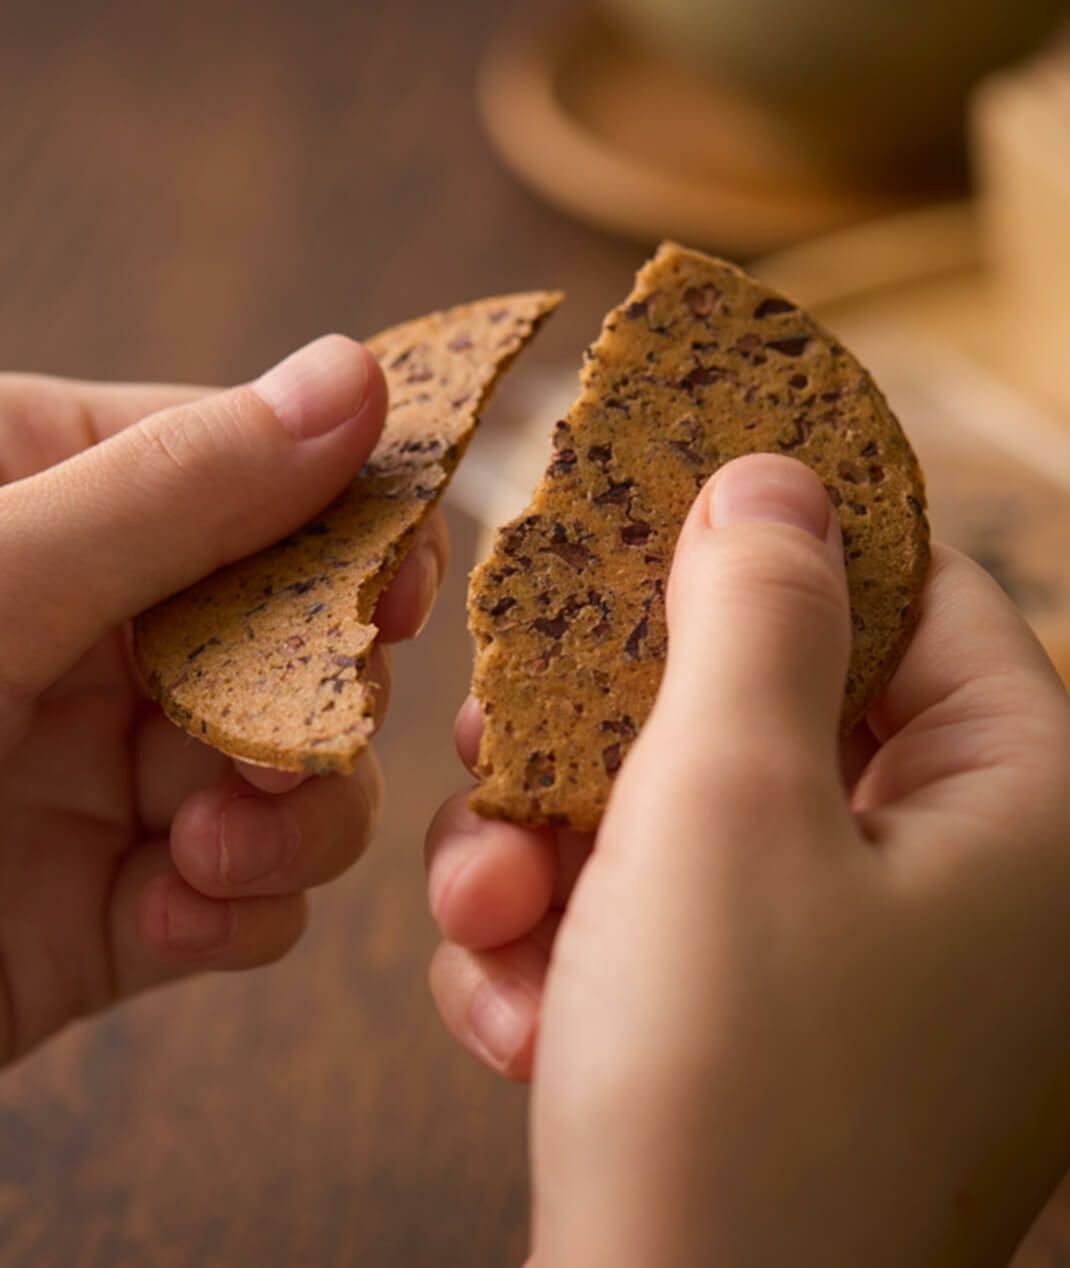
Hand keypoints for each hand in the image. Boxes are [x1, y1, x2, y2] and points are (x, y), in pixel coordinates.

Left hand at [0, 336, 446, 1065]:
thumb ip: (173, 492)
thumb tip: (357, 381)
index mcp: (43, 501)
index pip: (247, 470)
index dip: (343, 521)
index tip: (398, 585)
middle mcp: (89, 629)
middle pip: (295, 633)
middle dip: (316, 696)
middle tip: (302, 738)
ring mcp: (107, 771)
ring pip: (295, 769)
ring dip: (292, 816)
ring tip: (215, 851)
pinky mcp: (117, 906)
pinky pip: (248, 893)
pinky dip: (243, 909)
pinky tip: (175, 918)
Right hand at [426, 454, 1069, 1266]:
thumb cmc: (730, 1090)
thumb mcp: (726, 800)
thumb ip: (754, 614)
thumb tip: (773, 479)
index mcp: (1018, 813)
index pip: (918, 596)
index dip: (784, 541)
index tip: (657, 508)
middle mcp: (961, 889)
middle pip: (773, 711)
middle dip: (614, 733)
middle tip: (507, 733)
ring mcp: (864, 971)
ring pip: (690, 820)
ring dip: (561, 849)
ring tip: (489, 906)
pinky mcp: (773, 1036)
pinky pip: (670, 926)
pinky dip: (578, 948)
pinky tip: (512, 1011)